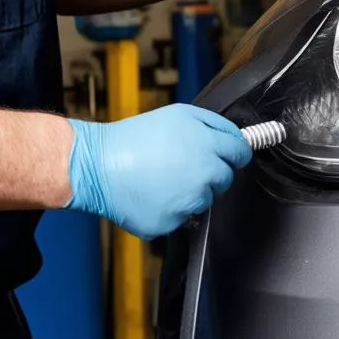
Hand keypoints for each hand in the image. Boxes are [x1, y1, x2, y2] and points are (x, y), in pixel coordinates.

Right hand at [65, 105, 252, 238]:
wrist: (98, 165)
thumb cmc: (135, 138)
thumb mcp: (180, 114)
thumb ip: (215, 124)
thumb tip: (239, 137)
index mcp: (208, 147)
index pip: (241, 153)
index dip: (235, 152)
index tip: (230, 154)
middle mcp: (203, 177)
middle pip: (225, 179)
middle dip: (212, 172)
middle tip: (184, 164)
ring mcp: (188, 203)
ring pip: (204, 201)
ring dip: (191, 192)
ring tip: (163, 178)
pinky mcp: (171, 224)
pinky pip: (181, 218)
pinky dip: (170, 209)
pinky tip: (153, 194)